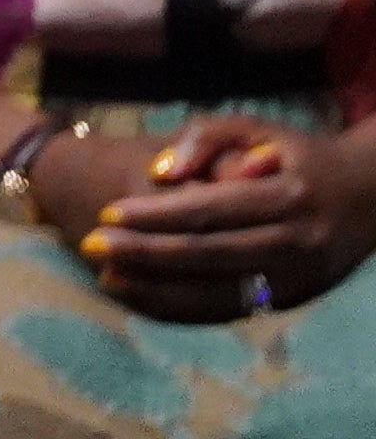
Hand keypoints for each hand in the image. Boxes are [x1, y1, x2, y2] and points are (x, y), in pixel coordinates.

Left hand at [70, 115, 375, 322]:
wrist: (372, 197)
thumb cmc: (299, 154)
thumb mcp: (259, 128)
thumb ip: (206, 136)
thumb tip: (162, 170)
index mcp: (288, 197)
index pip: (211, 211)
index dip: (157, 215)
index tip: (108, 213)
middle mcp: (297, 243)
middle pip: (208, 254)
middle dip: (145, 253)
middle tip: (92, 244)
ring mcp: (298, 278)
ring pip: (218, 292)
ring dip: (158, 289)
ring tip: (107, 277)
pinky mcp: (293, 300)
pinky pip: (231, 310)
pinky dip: (184, 308)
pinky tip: (142, 298)